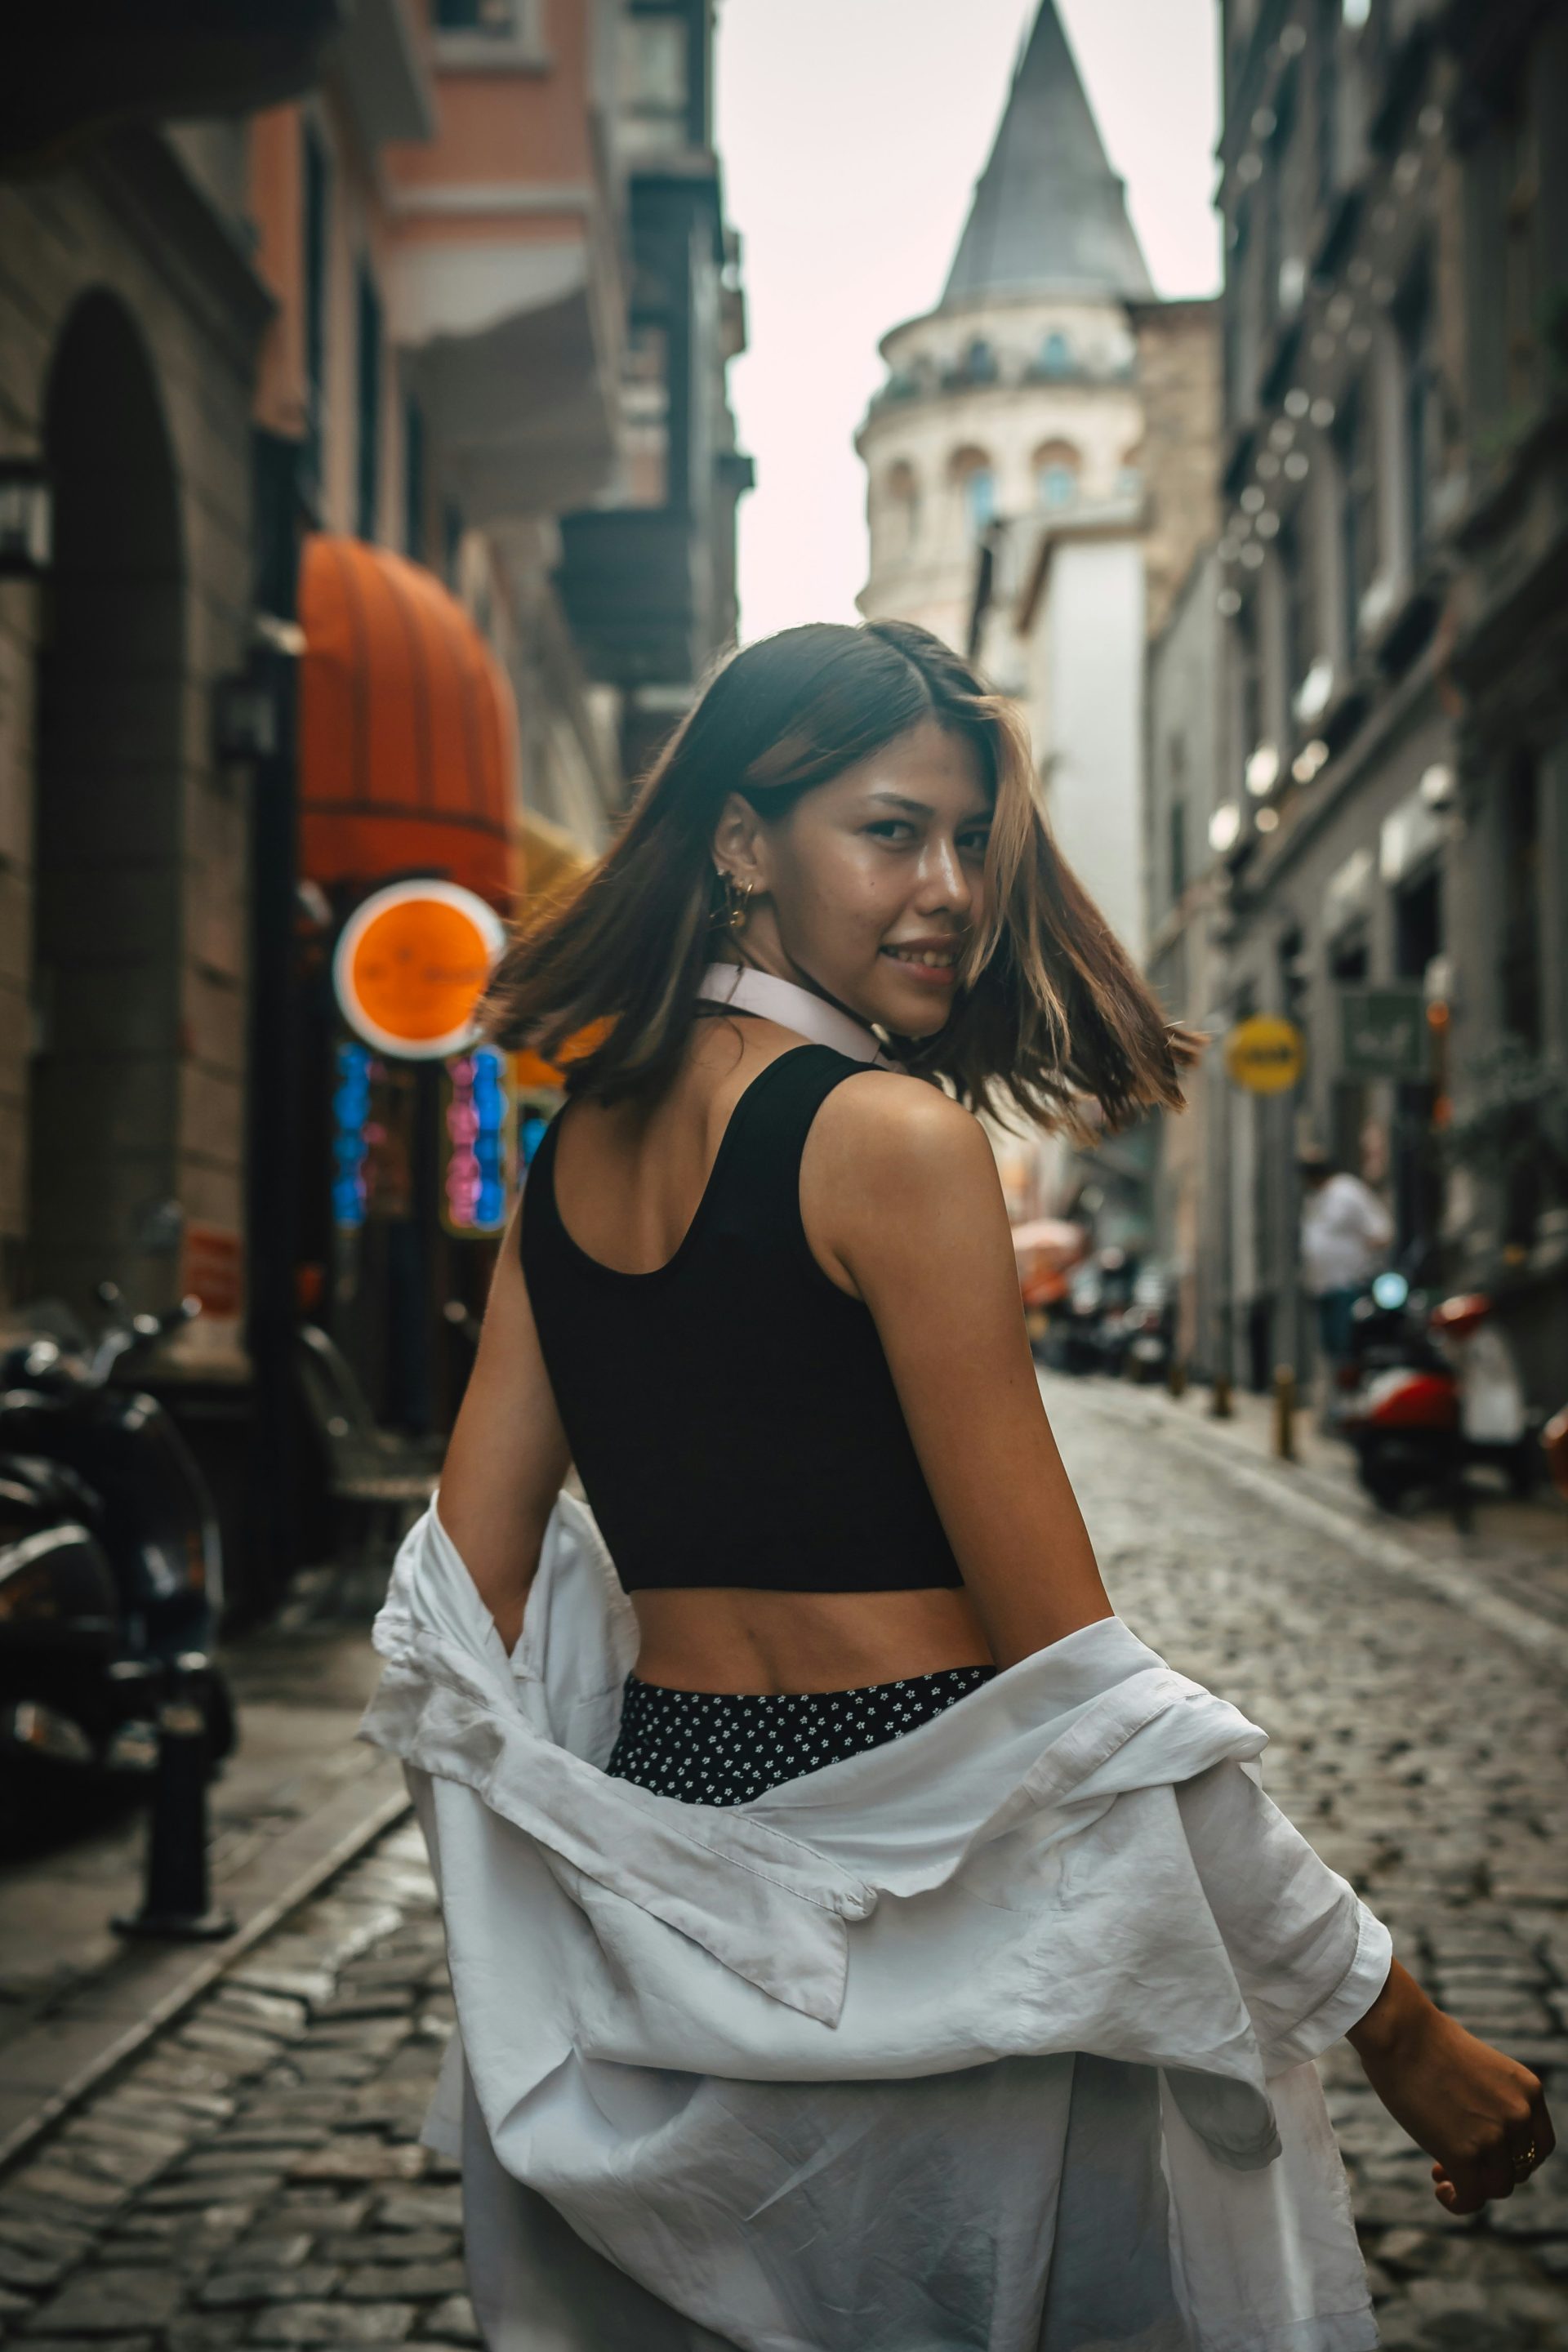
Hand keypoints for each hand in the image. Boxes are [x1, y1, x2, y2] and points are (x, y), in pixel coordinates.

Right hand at [1348, 1961, 1554, 2213]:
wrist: (1400, 2031)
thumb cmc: (1426, 2041)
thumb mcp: (1478, 2068)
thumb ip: (1491, 2100)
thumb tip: (1478, 2131)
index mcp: (1528, 2091)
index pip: (1539, 2145)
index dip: (1515, 2158)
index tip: (1488, 2155)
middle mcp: (1519, 2116)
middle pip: (1518, 2169)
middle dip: (1490, 2170)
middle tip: (1456, 2161)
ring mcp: (1494, 2137)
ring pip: (1496, 2187)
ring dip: (1473, 2186)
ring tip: (1442, 2173)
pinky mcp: (1464, 2155)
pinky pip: (1471, 2198)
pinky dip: (1458, 2202)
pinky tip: (1441, 2190)